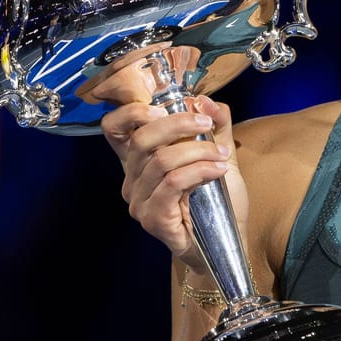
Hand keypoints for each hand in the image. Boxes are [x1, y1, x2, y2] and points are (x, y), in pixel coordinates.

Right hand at [99, 94, 246, 271]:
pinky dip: (200, 171)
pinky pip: (173, 183)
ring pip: (161, 160)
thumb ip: (215, 125)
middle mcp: (131, 180)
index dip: (131, 111)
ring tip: (222, 157)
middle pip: (142, 138)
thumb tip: (204, 99)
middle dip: (178, 124)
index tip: (167, 106)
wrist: (227, 241)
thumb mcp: (219, 153)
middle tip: (207, 125)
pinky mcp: (153, 218)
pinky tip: (218, 171)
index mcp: (138, 161)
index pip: (114, 128)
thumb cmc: (218, 199)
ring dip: (198, 151)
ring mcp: (138, 201)